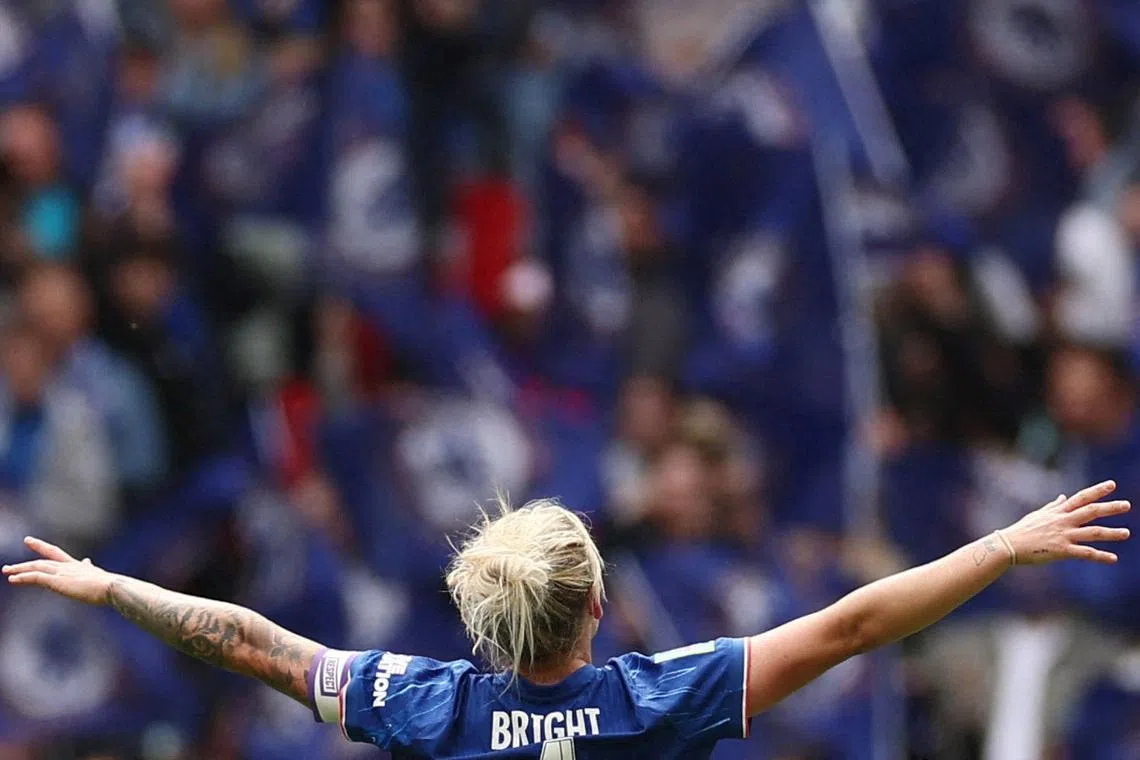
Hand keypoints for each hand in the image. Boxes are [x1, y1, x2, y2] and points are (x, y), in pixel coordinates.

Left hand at [3, 536, 113, 604]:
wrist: (112, 587)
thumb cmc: (110, 586)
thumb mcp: (98, 576)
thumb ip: (90, 568)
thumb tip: (88, 561)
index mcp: (77, 566)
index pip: (56, 553)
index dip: (41, 547)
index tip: (28, 541)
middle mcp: (67, 566)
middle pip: (42, 561)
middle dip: (25, 562)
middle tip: (9, 566)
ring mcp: (62, 573)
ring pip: (36, 567)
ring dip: (19, 569)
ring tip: (6, 571)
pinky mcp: (57, 581)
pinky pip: (35, 577)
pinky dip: (23, 577)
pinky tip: (12, 579)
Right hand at [1001, 480, 1130, 565]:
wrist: (1009, 545)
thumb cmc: (1022, 530)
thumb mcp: (1038, 514)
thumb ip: (1054, 506)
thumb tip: (1063, 496)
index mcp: (1058, 512)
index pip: (1081, 498)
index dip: (1097, 491)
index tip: (1112, 485)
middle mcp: (1063, 521)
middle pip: (1091, 511)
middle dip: (1110, 508)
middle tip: (1127, 505)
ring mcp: (1063, 535)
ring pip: (1092, 532)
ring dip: (1111, 533)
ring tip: (1127, 533)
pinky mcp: (1062, 551)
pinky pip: (1085, 553)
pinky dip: (1100, 556)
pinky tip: (1113, 559)